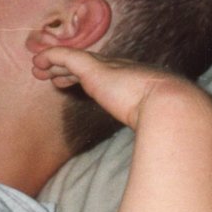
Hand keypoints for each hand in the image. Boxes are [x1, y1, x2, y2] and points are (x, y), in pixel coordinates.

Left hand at [32, 47, 204, 130]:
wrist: (173, 107)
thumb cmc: (171, 122)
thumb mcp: (156, 126)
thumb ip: (148, 134)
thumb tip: (152, 154)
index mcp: (136, 81)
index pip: (104, 76)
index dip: (84, 78)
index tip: (68, 82)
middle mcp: (122, 69)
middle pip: (88, 65)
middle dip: (67, 68)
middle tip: (49, 73)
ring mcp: (109, 67)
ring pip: (74, 60)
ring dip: (55, 63)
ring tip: (38, 67)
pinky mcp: (95, 69)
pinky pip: (66, 56)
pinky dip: (52, 57)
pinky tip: (39, 61)